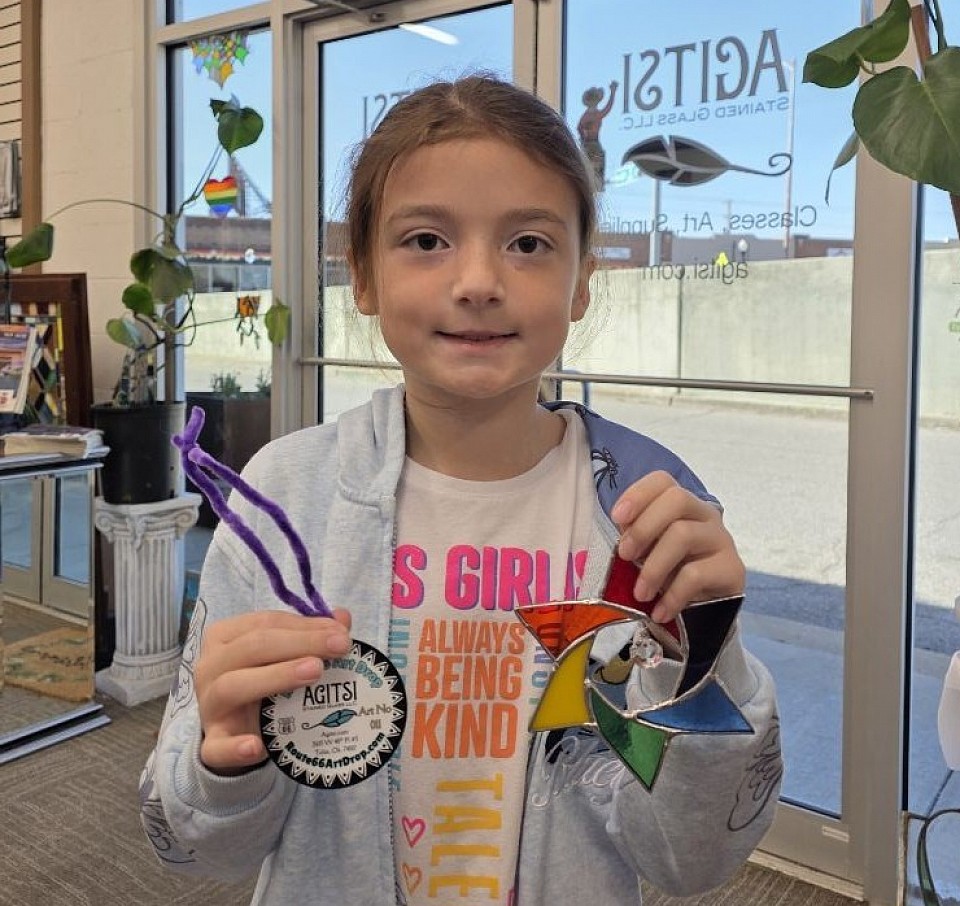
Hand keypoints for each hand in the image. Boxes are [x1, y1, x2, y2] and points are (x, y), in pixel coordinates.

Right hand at [194, 609, 351, 773]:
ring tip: (315, 672)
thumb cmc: (260, 679)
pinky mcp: (212, 743)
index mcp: (225, 636)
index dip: (305, 626)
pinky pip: (217, 747)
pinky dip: (235, 748)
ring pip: (233, 686)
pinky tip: (256, 746)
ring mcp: (209, 705)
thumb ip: (309, 636)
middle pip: (252, 647)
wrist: (233, 729)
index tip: (342, 632)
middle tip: (339, 646)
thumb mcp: (281, 654)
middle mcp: (210, 666)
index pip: (265, 623)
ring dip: (276, 677)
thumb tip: (343, 618)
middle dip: (299, 643)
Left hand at [610, 470, 744, 623]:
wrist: (708, 611)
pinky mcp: (732, 569)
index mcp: (681, 505)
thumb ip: (637, 539)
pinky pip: (696, 575)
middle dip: (643, 527)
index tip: (617, 517)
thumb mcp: (649, 553)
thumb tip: (624, 538)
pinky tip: (660, 611)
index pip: (664, 481)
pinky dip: (671, 595)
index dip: (638, 493)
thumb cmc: (672, 573)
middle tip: (625, 556)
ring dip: (653, 567)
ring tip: (641, 593)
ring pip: (684, 535)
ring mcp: (721, 539)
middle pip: (677, 499)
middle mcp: (705, 515)